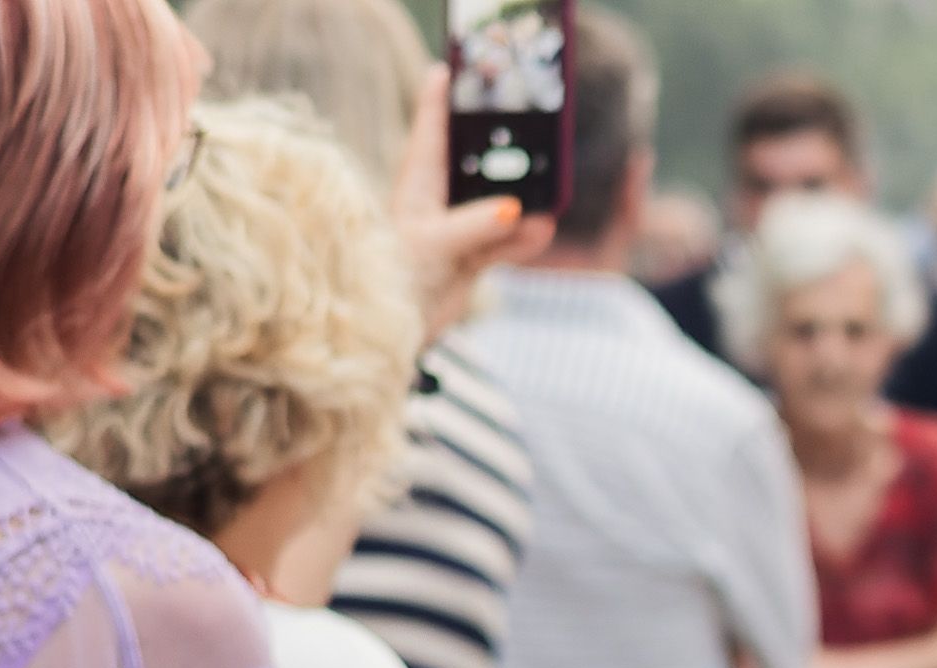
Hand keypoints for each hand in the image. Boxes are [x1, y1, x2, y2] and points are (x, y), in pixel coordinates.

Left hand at [396, 66, 553, 344]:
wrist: (392, 332)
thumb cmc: (391, 279)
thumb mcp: (433, 246)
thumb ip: (475, 225)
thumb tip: (516, 210)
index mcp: (417, 180)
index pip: (432, 124)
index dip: (444, 93)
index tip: (457, 65)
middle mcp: (437, 197)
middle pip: (475, 159)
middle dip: (502, 150)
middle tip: (530, 134)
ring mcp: (457, 226)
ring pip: (499, 201)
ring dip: (522, 205)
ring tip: (545, 206)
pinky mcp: (471, 255)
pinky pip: (506, 239)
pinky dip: (523, 239)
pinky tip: (540, 234)